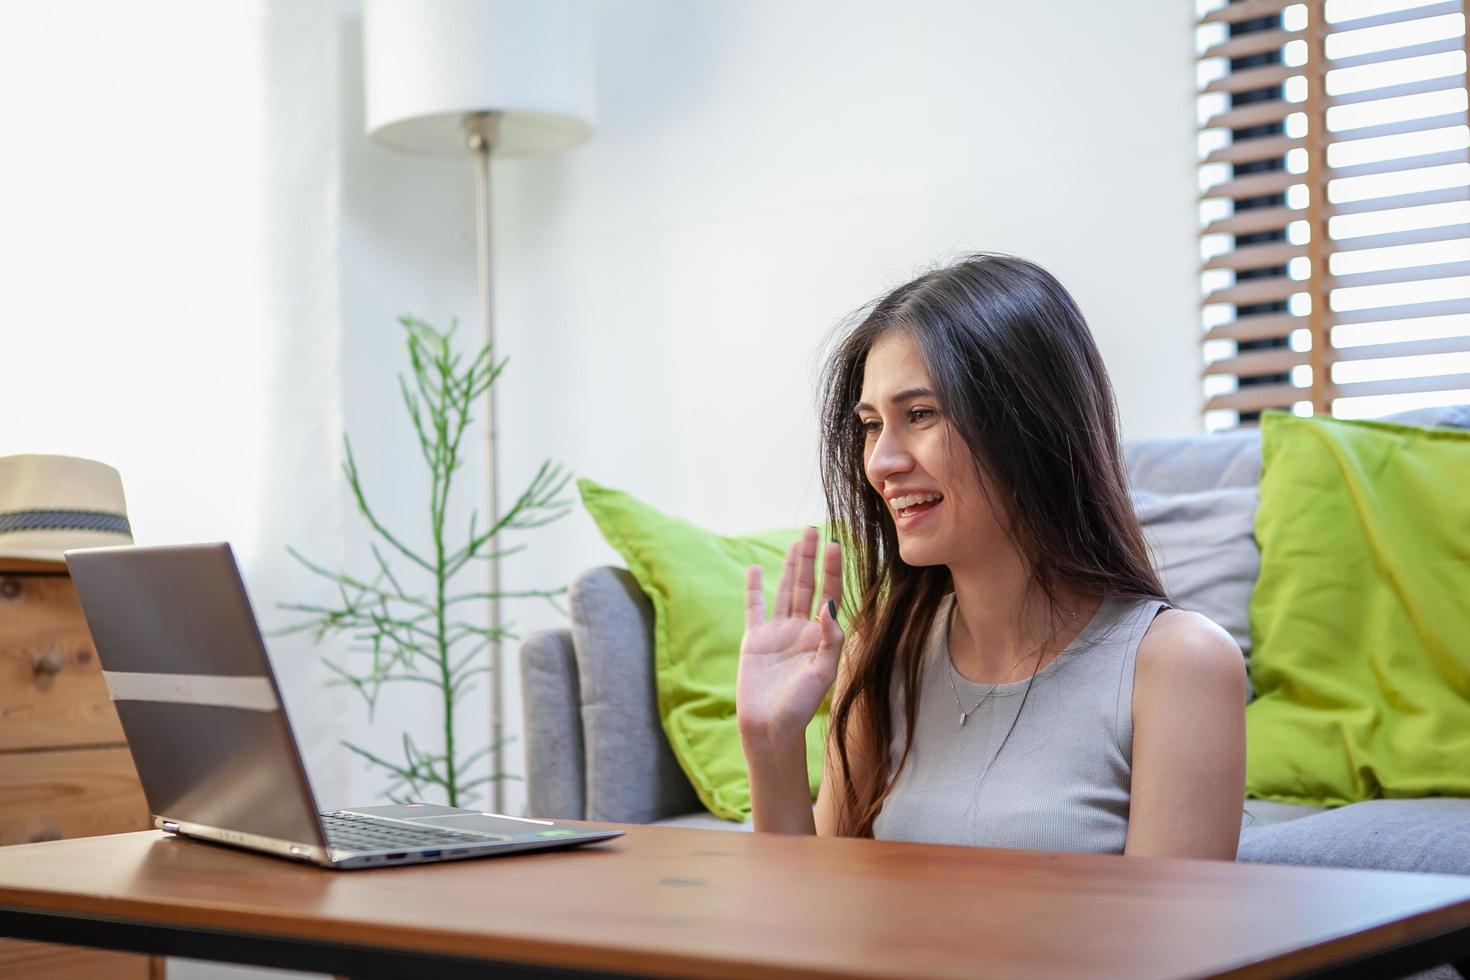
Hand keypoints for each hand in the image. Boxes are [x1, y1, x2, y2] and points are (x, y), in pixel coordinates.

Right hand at [736, 528, 843, 743]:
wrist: (769, 727)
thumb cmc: (799, 706)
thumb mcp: (822, 673)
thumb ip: (829, 638)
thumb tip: (828, 604)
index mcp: (820, 636)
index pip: (829, 594)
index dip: (832, 570)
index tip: (835, 544)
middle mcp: (800, 630)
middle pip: (807, 585)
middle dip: (810, 558)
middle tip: (813, 530)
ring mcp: (777, 633)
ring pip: (785, 591)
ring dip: (790, 566)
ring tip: (795, 542)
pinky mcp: (755, 639)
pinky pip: (754, 608)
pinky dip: (752, 588)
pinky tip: (753, 569)